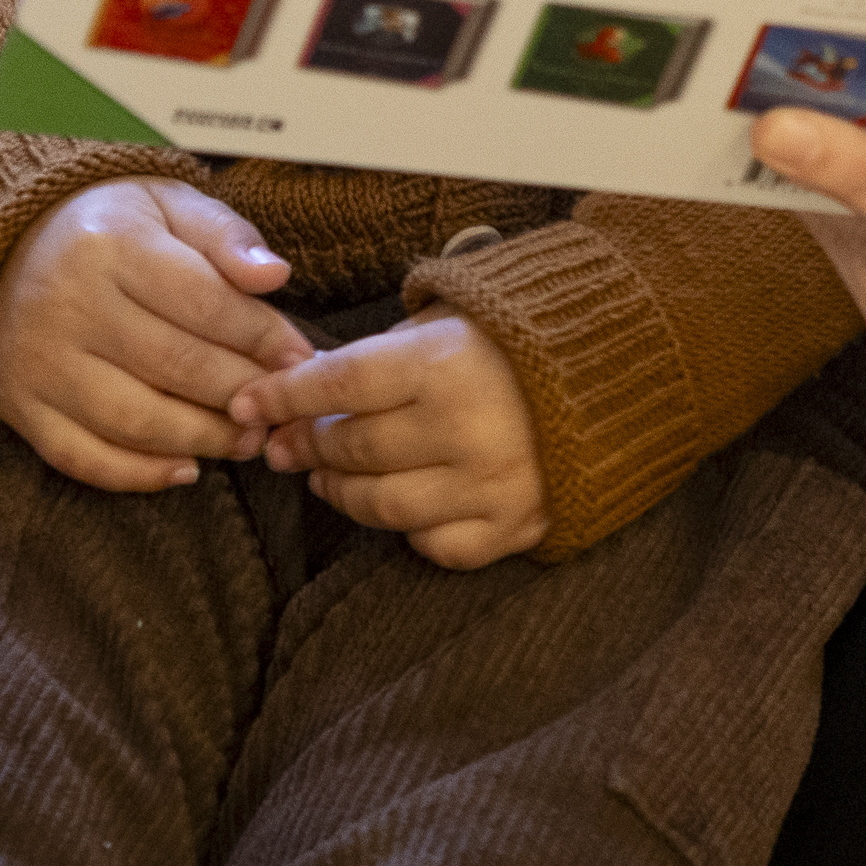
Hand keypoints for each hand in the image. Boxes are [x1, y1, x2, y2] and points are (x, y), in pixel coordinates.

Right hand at [0, 179, 308, 488]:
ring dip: (202, 439)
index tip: (300, 359)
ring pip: (135, 420)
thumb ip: (225, 235)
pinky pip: (83, 457)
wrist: (3, 249)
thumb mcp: (166, 204)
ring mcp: (39, 362)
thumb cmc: (108, 228)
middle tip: (280, 408)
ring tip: (246, 439)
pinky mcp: (20, 405)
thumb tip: (275, 275)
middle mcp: (68, 304)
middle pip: (175, 366)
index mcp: (111, 244)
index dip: (263, 337)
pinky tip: (185, 469)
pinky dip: (138, 475)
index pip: (204, 303)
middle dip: (242, 394)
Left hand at [241, 313, 548, 567]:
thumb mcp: (447, 320)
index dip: (283, 396)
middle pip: (352, 450)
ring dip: (342, 491)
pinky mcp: (513, 525)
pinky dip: (408, 529)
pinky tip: (401, 503)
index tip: (246, 402)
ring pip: (381, 506)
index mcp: (444, 364)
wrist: (619, 370)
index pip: (337, 385)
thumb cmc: (517, 337)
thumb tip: (300, 395)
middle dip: (308, 444)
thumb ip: (377, 357)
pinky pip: (434, 545)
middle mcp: (464, 429)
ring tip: (329, 475)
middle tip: (289, 441)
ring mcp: (490, 484)